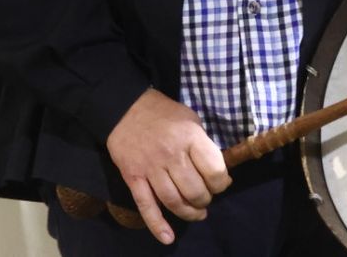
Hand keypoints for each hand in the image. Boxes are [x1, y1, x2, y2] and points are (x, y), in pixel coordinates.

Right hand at [105, 89, 230, 244]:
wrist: (125, 108)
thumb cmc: (163, 113)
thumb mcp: (191, 119)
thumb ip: (203, 144)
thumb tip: (218, 170)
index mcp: (190, 138)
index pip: (214, 171)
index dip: (222, 183)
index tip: (221, 183)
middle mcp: (171, 155)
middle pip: (195, 191)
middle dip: (205, 200)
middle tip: (206, 198)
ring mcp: (151, 168)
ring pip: (174, 201)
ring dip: (189, 212)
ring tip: (197, 213)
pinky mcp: (133, 178)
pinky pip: (146, 206)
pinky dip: (157, 225)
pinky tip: (168, 237)